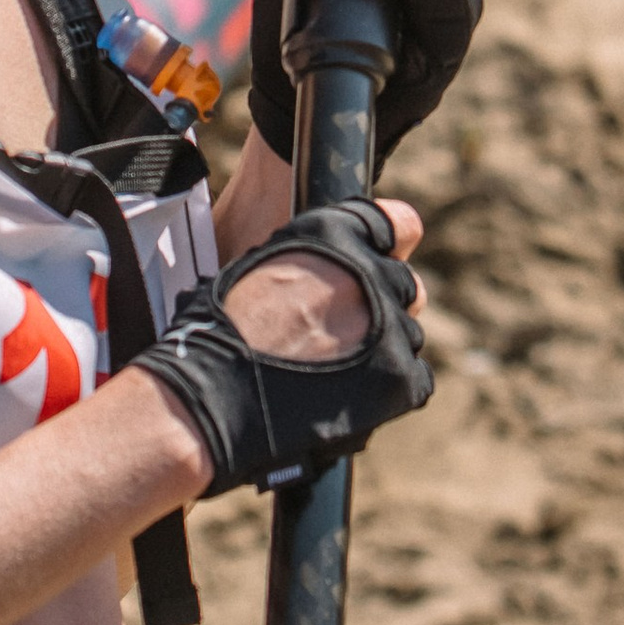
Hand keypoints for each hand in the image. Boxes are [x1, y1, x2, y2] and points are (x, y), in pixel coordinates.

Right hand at [131, 200, 434, 495]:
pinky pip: (415, 378)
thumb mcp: (255, 268)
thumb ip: (305, 260)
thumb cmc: (213, 337)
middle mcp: (367, 271)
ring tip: (338, 375)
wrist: (208, 400)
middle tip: (345, 334)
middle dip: (381, 304)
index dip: (386, 243)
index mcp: (331, 235)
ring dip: (384, 348)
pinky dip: (391, 390)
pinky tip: (351, 398)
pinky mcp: (398, 377)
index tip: (376, 261)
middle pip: (403, 283)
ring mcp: (388, 325)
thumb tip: (322, 268)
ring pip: (409, 332)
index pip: (396, 223)